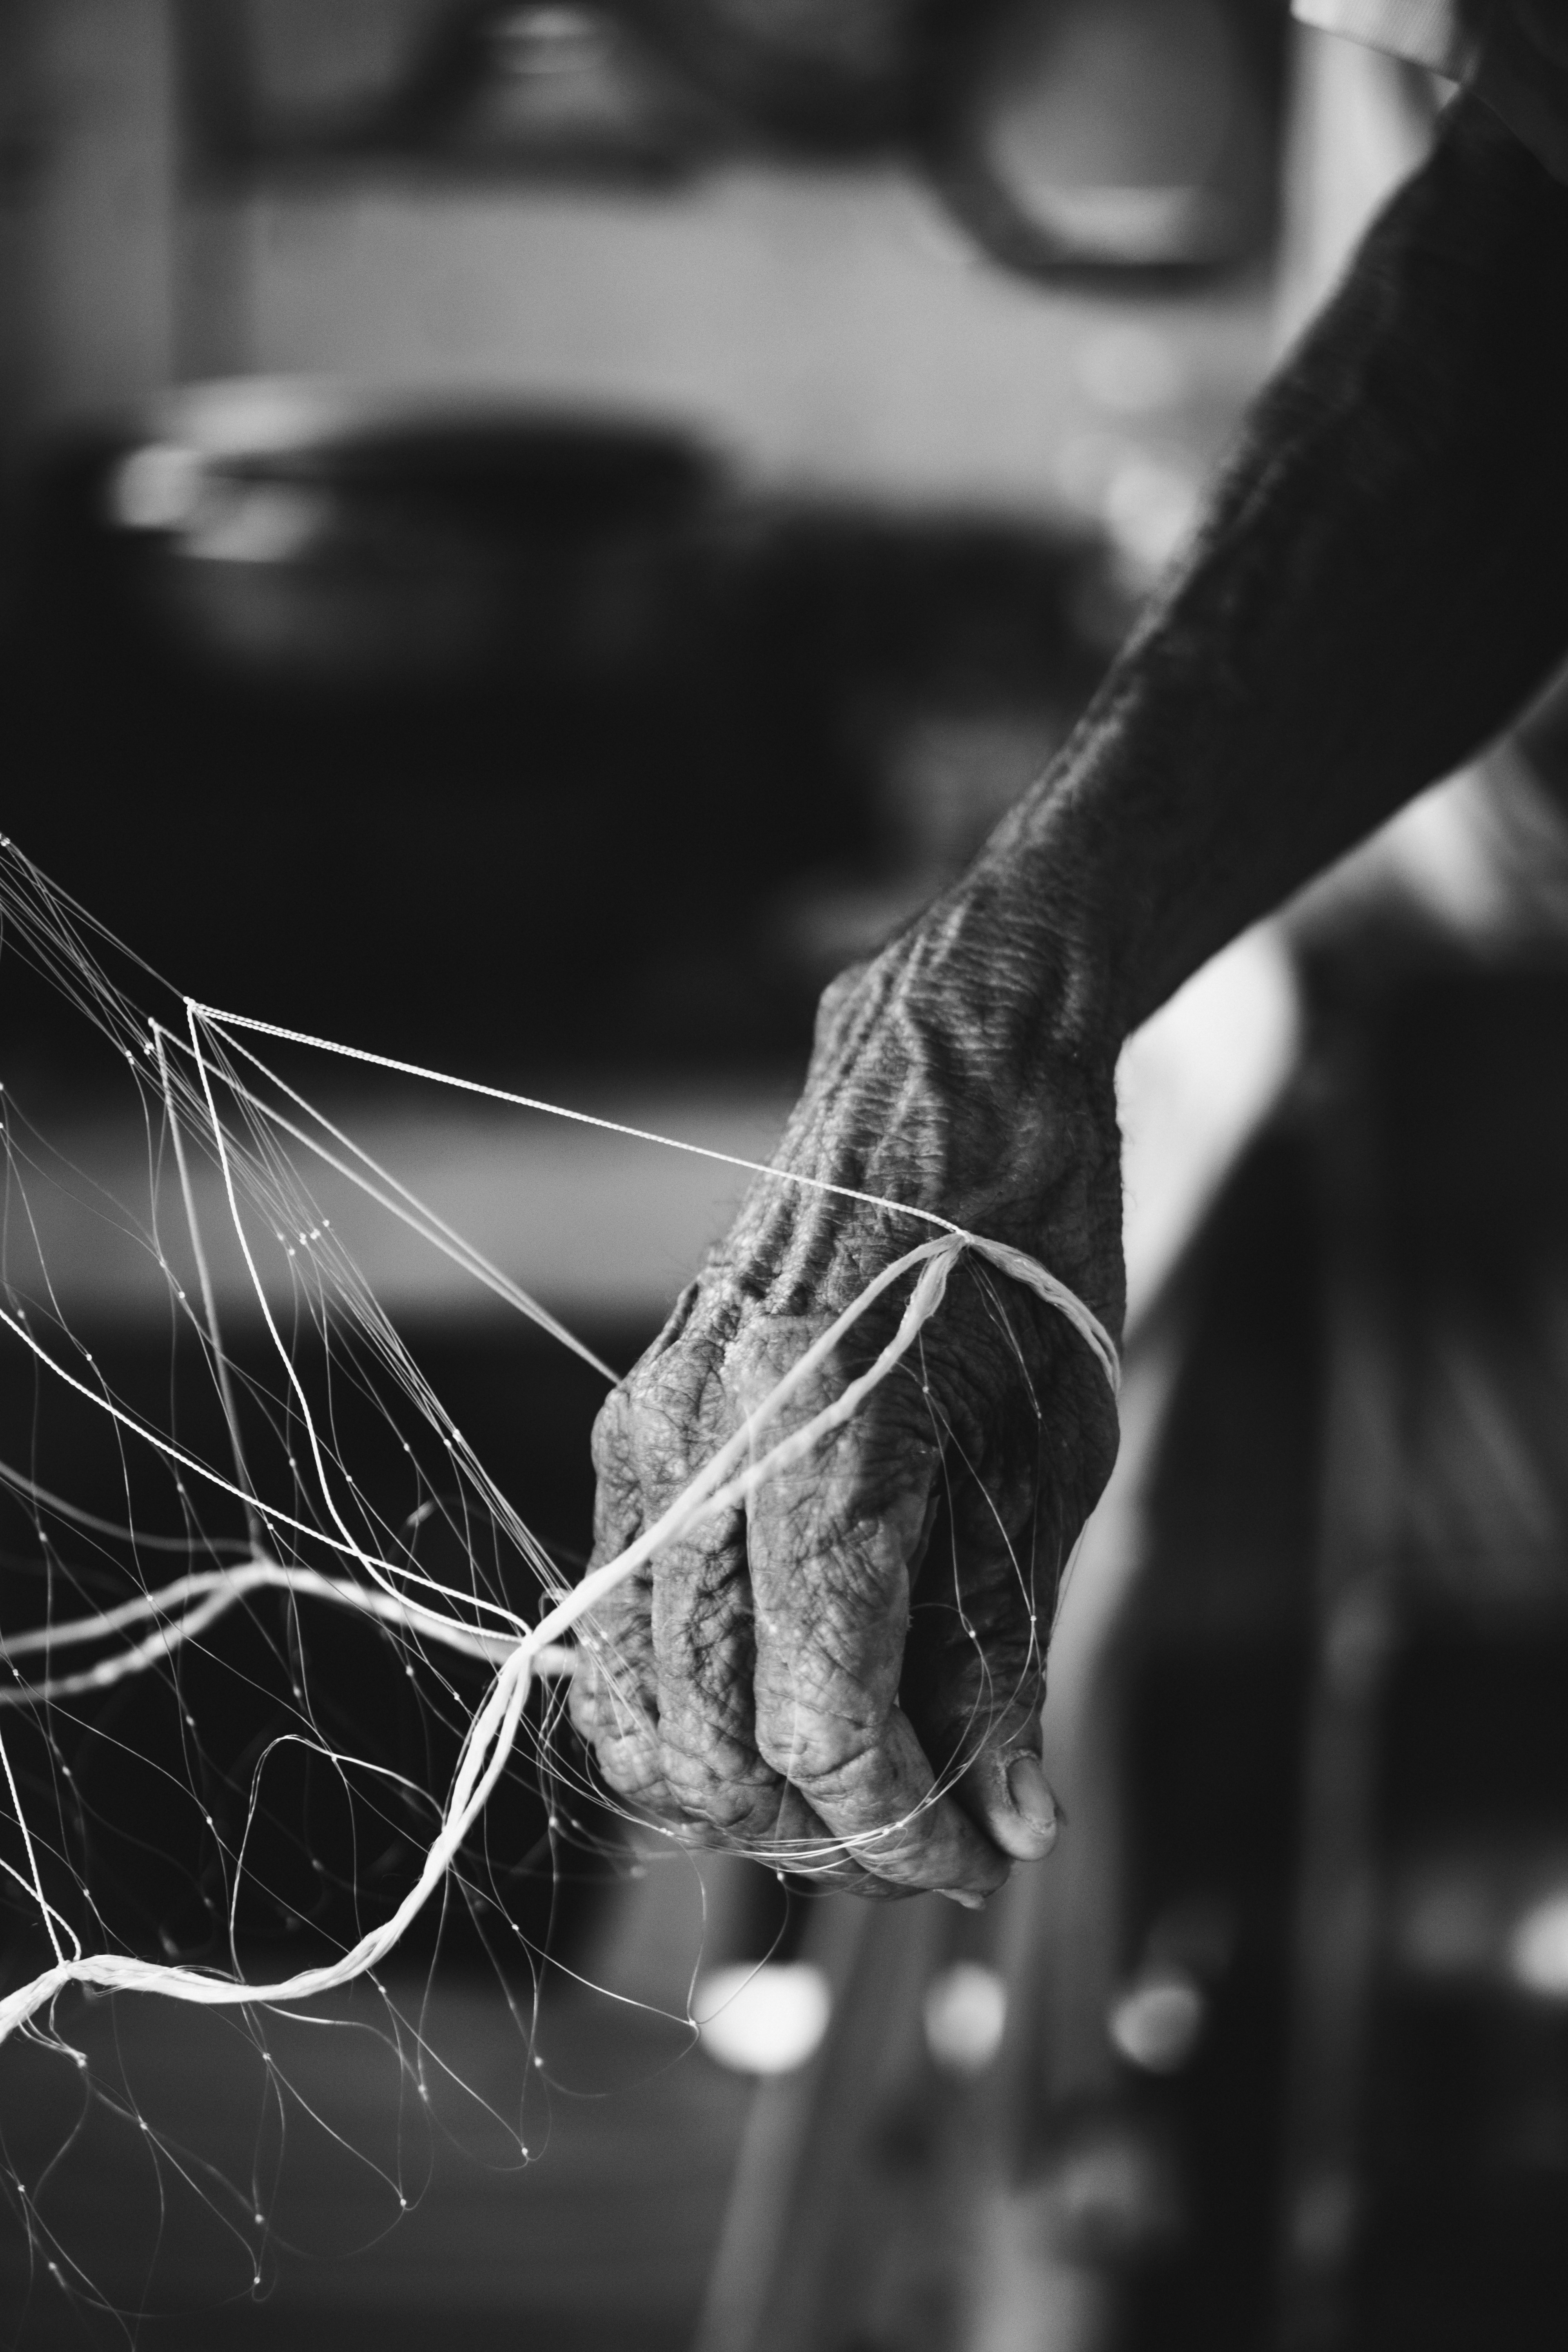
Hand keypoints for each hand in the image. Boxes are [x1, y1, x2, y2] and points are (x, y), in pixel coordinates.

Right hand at [568, 895, 1123, 1901]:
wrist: (940, 1085)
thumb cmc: (1028, 1255)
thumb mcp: (1058, 1458)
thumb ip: (1011, 1651)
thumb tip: (1012, 1828)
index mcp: (830, 1451)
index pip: (820, 1727)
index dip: (901, 1835)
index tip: (975, 1865)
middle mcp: (704, 1449)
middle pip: (704, 1743)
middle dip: (818, 1832)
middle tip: (928, 1832)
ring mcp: (647, 1438)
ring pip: (633, 1702)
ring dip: (740, 1787)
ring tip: (856, 1782)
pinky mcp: (630, 1431)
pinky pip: (617, 1626)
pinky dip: (691, 1703)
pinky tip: (787, 1695)